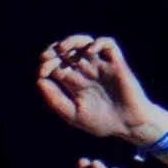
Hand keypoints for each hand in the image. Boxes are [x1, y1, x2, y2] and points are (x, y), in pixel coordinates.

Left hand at [36, 35, 167, 149]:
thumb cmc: (101, 122)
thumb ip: (55, 100)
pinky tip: (90, 51)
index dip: (45, 64)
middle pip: (67, 51)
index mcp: (73, 83)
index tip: (42, 72)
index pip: (55, 65)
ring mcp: (100, 65)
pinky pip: (108, 44)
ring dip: (72, 41)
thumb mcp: (73, 114)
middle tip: (47, 57)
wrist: (128, 125)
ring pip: (85, 42)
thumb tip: (39, 80)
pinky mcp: (116, 63)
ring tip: (63, 48)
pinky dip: (98, 43)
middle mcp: (85, 71)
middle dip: (54, 51)